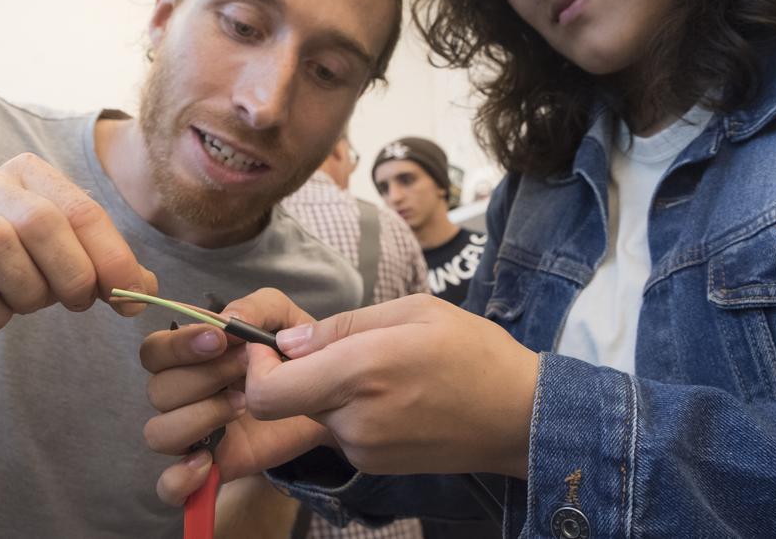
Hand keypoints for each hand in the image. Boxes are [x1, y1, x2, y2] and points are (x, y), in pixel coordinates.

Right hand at [0, 152, 155, 338]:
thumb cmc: (12, 267)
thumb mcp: (65, 258)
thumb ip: (108, 267)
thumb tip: (147, 289)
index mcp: (29, 172)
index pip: (82, 210)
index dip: (114, 259)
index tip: (131, 299)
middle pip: (41, 221)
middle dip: (72, 273)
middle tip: (79, 303)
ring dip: (28, 292)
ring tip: (29, 301)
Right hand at [138, 289, 329, 505]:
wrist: (327, 398)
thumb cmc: (294, 355)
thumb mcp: (284, 318)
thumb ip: (256, 308)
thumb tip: (228, 320)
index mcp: (190, 357)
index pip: (154, 351)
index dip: (179, 346)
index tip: (220, 340)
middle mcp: (183, 395)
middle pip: (158, 390)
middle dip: (203, 377)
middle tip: (247, 370)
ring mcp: (193, 434)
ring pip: (159, 433)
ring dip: (198, 418)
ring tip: (242, 407)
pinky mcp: (211, 467)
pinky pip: (168, 485)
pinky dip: (179, 479)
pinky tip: (209, 462)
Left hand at [247, 293, 537, 478]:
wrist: (520, 416)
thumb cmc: (474, 352)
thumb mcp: (413, 311)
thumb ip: (342, 326)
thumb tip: (287, 343)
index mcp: (361, 371)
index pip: (266, 393)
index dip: (256, 368)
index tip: (274, 345)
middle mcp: (355, 419)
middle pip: (287, 402)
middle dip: (294, 374)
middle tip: (330, 349)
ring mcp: (364, 449)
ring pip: (315, 415)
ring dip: (329, 390)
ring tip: (380, 368)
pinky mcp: (375, 465)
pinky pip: (341, 432)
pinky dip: (351, 410)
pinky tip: (393, 394)